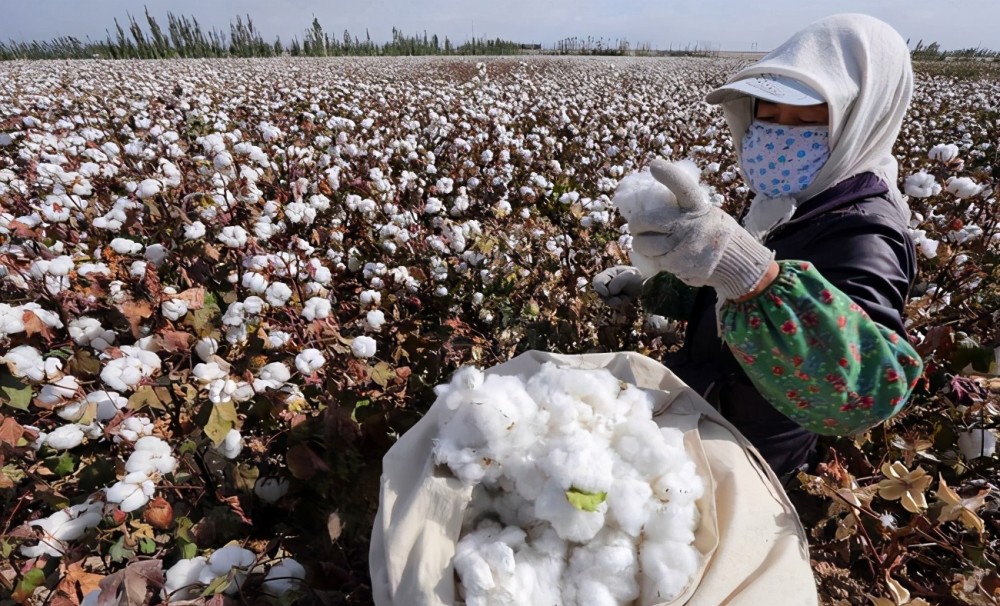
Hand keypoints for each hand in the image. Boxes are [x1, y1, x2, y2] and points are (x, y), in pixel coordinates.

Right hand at [592, 265, 643, 308]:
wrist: (647, 285)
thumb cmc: (638, 276)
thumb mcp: (631, 274)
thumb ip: (619, 280)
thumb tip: (610, 291)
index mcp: (608, 274)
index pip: (597, 281)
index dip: (600, 287)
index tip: (607, 293)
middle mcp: (607, 284)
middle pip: (600, 293)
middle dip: (609, 298)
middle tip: (618, 300)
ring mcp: (610, 293)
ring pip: (607, 301)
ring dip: (616, 302)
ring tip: (626, 299)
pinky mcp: (615, 300)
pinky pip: (613, 305)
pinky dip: (620, 304)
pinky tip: (627, 301)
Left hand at [627, 160, 775, 300]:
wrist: (735, 263)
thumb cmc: (714, 234)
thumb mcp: (708, 214)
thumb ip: (686, 210)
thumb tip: (653, 207)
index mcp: (698, 208)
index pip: (684, 188)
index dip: (669, 175)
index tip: (654, 165)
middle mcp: (688, 226)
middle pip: (647, 221)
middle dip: (636, 224)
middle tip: (636, 226)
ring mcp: (681, 246)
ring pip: (643, 244)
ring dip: (640, 244)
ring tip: (645, 242)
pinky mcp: (675, 264)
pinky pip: (651, 259)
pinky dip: (650, 257)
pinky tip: (657, 255)